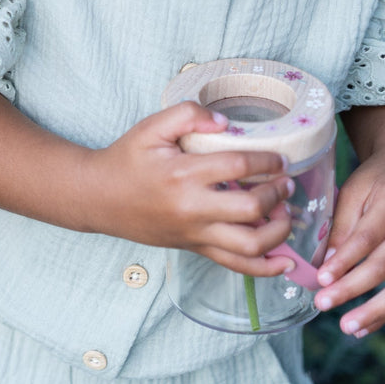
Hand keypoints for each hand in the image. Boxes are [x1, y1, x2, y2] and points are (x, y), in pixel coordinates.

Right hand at [84, 102, 294, 274]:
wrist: (99, 197)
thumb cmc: (126, 159)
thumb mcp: (151, 127)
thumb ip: (187, 115)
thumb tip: (224, 122)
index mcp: (183, 174)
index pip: (238, 166)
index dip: (267, 161)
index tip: (280, 157)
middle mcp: (192, 208)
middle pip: (251, 207)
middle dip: (277, 194)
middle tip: (286, 182)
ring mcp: (195, 233)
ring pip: (250, 245)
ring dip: (278, 230)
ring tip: (284, 212)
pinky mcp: (194, 248)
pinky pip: (235, 266)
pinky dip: (265, 268)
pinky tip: (284, 261)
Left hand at [313, 145, 384, 335]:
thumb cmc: (376, 180)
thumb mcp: (354, 190)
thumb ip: (342, 225)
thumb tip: (326, 264)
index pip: (368, 238)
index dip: (345, 261)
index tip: (321, 279)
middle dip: (353, 288)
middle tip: (323, 303)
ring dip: (374, 311)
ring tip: (347, 326)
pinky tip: (365, 324)